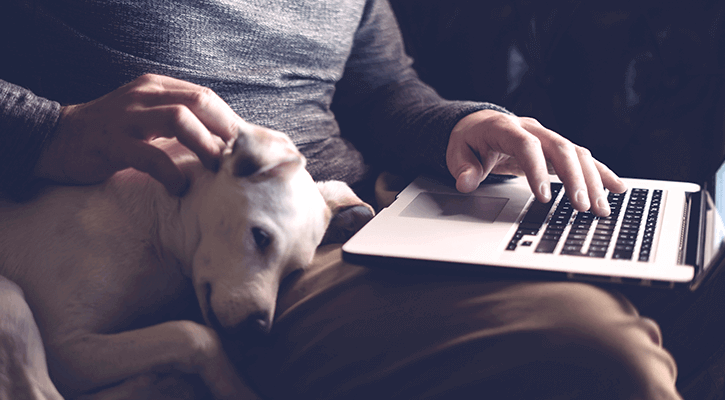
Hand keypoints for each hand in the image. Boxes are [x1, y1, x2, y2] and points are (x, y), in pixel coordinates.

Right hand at [34, 74, 241, 194]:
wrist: (53, 140)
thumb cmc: (110, 134)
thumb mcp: (146, 117)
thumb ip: (179, 122)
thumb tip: (224, 144)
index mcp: (156, 88)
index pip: (206, 97)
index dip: (230, 122)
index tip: (245, 149)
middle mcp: (144, 96)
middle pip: (200, 102)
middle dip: (225, 131)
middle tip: (237, 160)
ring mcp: (127, 117)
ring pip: (180, 119)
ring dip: (205, 146)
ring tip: (215, 169)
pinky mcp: (111, 143)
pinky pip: (150, 156)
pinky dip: (171, 173)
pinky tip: (179, 187)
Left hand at [446, 109, 626, 216]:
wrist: (479, 125)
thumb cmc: (470, 139)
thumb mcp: (457, 152)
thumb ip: (462, 167)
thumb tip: (466, 182)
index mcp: (506, 127)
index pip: (527, 146)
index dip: (537, 170)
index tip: (544, 197)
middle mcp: (532, 129)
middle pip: (560, 148)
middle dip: (575, 178)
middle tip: (583, 207)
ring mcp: (547, 137)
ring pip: (577, 153)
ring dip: (592, 180)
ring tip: (601, 207)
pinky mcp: (556, 148)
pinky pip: (581, 158)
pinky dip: (600, 172)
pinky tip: (616, 188)